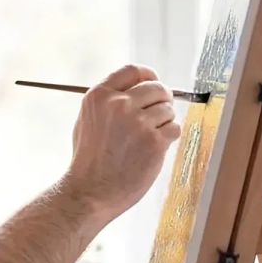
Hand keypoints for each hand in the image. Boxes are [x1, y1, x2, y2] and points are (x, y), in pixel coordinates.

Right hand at [64, 64, 181, 220]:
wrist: (90, 192)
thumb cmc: (89, 160)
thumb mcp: (87, 120)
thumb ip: (108, 102)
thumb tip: (135, 89)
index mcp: (99, 96)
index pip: (133, 71)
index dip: (149, 75)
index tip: (154, 82)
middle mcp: (119, 105)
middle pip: (156, 88)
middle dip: (162, 100)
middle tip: (159, 115)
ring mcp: (138, 123)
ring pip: (168, 109)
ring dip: (165, 122)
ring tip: (149, 138)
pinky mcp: (154, 142)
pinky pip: (174, 128)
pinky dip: (169, 138)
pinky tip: (153, 149)